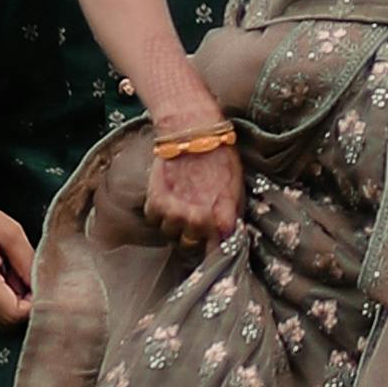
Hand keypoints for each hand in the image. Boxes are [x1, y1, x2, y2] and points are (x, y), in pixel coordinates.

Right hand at [0, 195, 35, 328]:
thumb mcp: (11, 233)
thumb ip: (30, 265)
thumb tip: (42, 290)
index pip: (13, 315)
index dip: (31, 307)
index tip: (36, 291)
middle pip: (1, 323)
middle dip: (18, 308)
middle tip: (22, 281)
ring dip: (3, 305)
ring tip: (2, 275)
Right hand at [141, 125, 244, 245]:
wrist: (193, 131)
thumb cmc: (219, 156)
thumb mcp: (234, 186)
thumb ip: (230, 215)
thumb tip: (227, 236)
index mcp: (218, 220)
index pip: (214, 251)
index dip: (213, 255)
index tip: (212, 251)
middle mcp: (194, 221)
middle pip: (190, 245)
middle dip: (194, 235)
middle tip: (198, 218)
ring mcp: (173, 213)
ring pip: (170, 234)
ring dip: (176, 225)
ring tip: (182, 206)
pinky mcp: (155, 200)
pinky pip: (153, 219)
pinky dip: (158, 213)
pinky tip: (168, 200)